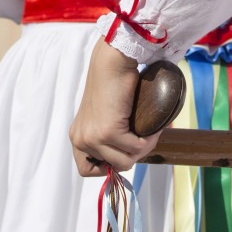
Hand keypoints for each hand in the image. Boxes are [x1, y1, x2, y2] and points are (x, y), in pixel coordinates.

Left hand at [70, 40, 159, 176]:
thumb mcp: (102, 116)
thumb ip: (106, 136)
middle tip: (143, 137)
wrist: (112, 62)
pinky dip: (149, 140)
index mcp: (77, 136)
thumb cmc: (113, 84)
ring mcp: (93, 137)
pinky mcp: (108, 132)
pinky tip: (153, 128)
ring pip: (125, 162)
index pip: (86, 170)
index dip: (108, 166)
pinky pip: (135, 148)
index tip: (123, 151)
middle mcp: (80, 139)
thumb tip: (126, 160)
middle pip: (113, 167)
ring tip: (150, 133)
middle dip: (132, 155)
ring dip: (142, 149)